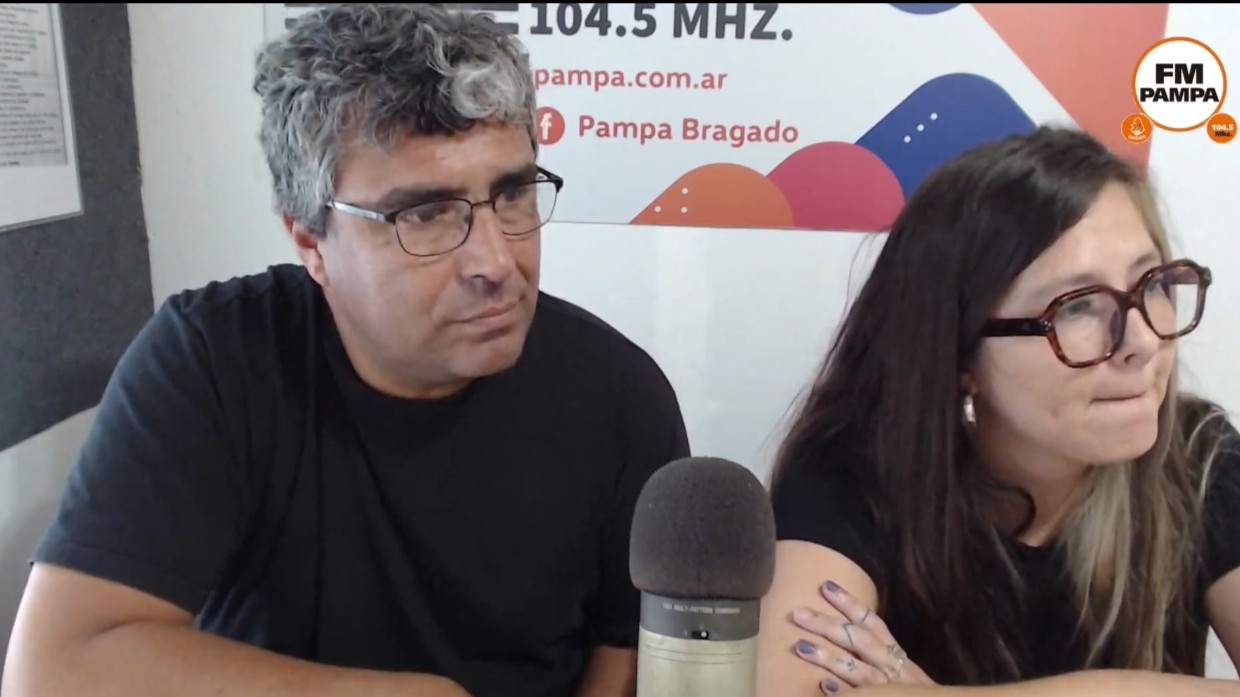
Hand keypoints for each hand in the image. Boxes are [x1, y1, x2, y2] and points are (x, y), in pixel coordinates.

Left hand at [789, 580, 934, 692]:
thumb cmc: (912, 692)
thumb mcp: (901, 668)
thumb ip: (876, 652)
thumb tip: (843, 629)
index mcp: (895, 654)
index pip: (872, 623)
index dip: (849, 603)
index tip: (825, 585)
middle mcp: (893, 667)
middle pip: (860, 640)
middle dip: (828, 625)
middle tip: (798, 613)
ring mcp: (888, 688)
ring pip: (857, 670)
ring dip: (829, 657)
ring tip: (801, 646)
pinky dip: (843, 692)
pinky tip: (823, 685)